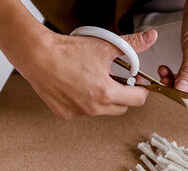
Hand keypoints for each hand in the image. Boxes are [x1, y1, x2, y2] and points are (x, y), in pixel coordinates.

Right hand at [18, 29, 157, 118]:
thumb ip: (131, 45)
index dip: (140, 90)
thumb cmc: (67, 51)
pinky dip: (83, 101)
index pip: (137, 100)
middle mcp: (93, 108)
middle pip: (122, 107)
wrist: (37, 56)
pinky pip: (82, 111)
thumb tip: (149, 38)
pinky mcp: (65, 114)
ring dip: (103, 99)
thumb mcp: (104, 45)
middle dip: (122, 94)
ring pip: (102, 110)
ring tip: (92, 79)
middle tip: (115, 79)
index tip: (136, 83)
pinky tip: (76, 86)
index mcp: (106, 93)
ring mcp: (78, 113)